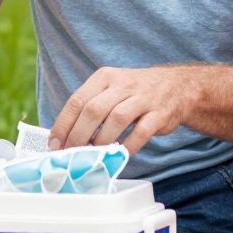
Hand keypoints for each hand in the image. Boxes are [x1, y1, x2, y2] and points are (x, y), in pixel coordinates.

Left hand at [50, 65, 199, 152]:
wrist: (178, 86)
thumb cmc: (135, 93)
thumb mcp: (111, 89)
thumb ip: (90, 106)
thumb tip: (64, 135)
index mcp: (105, 77)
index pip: (77, 100)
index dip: (63, 124)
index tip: (55, 144)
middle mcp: (123, 84)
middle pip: (94, 110)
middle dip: (78, 135)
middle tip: (71, 153)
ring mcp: (143, 98)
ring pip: (116, 119)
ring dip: (101, 141)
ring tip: (94, 155)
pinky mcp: (159, 113)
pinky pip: (141, 132)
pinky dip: (128, 146)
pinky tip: (120, 155)